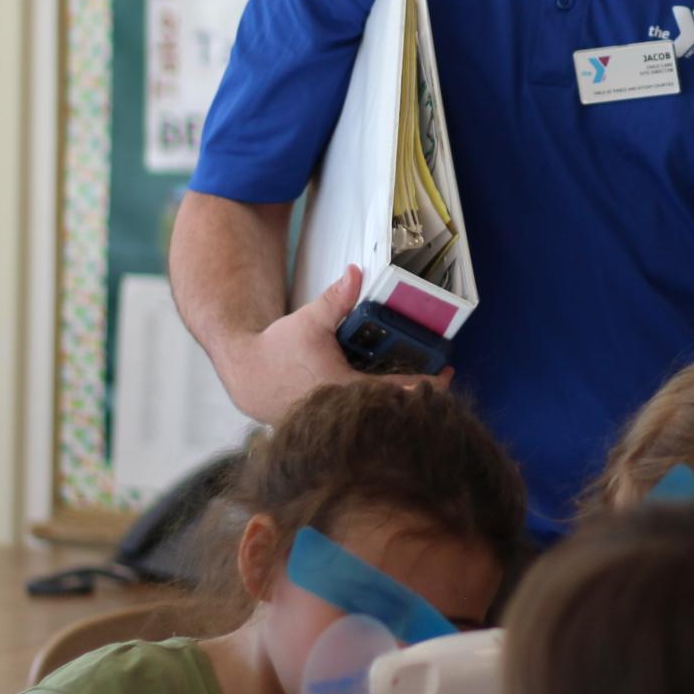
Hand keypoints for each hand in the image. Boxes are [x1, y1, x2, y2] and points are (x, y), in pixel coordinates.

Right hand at [222, 264, 449, 423]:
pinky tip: (389, 394)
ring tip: (421, 386)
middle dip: (420, 396)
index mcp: (345, 388)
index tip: (445, 373)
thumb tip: (356, 271)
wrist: (248, 375)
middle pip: (395, 410)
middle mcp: (344, 411)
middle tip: (439, 378)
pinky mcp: (329, 422)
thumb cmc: (278, 350)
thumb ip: (336, 299)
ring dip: (400, 402)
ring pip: (378, 417)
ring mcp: (336, 421)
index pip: (399, 392)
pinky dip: (379, 408)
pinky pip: (362, 417)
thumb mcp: (309, 321)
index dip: (428, 385)